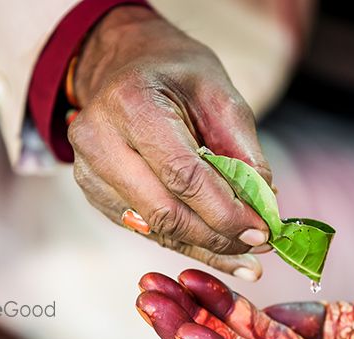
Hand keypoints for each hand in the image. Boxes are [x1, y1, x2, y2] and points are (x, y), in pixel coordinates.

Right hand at [68, 6, 271, 278]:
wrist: (124, 65)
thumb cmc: (176, 74)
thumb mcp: (221, 96)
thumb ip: (244, 153)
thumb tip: (264, 210)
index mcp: (132, 104)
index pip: (183, 175)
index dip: (225, 212)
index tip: (262, 231)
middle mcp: (99, 139)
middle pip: (165, 211)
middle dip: (217, 237)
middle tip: (258, 247)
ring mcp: (88, 171)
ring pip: (154, 230)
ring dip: (204, 248)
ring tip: (244, 258)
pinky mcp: (93, 194)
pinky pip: (144, 230)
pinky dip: (184, 243)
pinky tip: (215, 249)